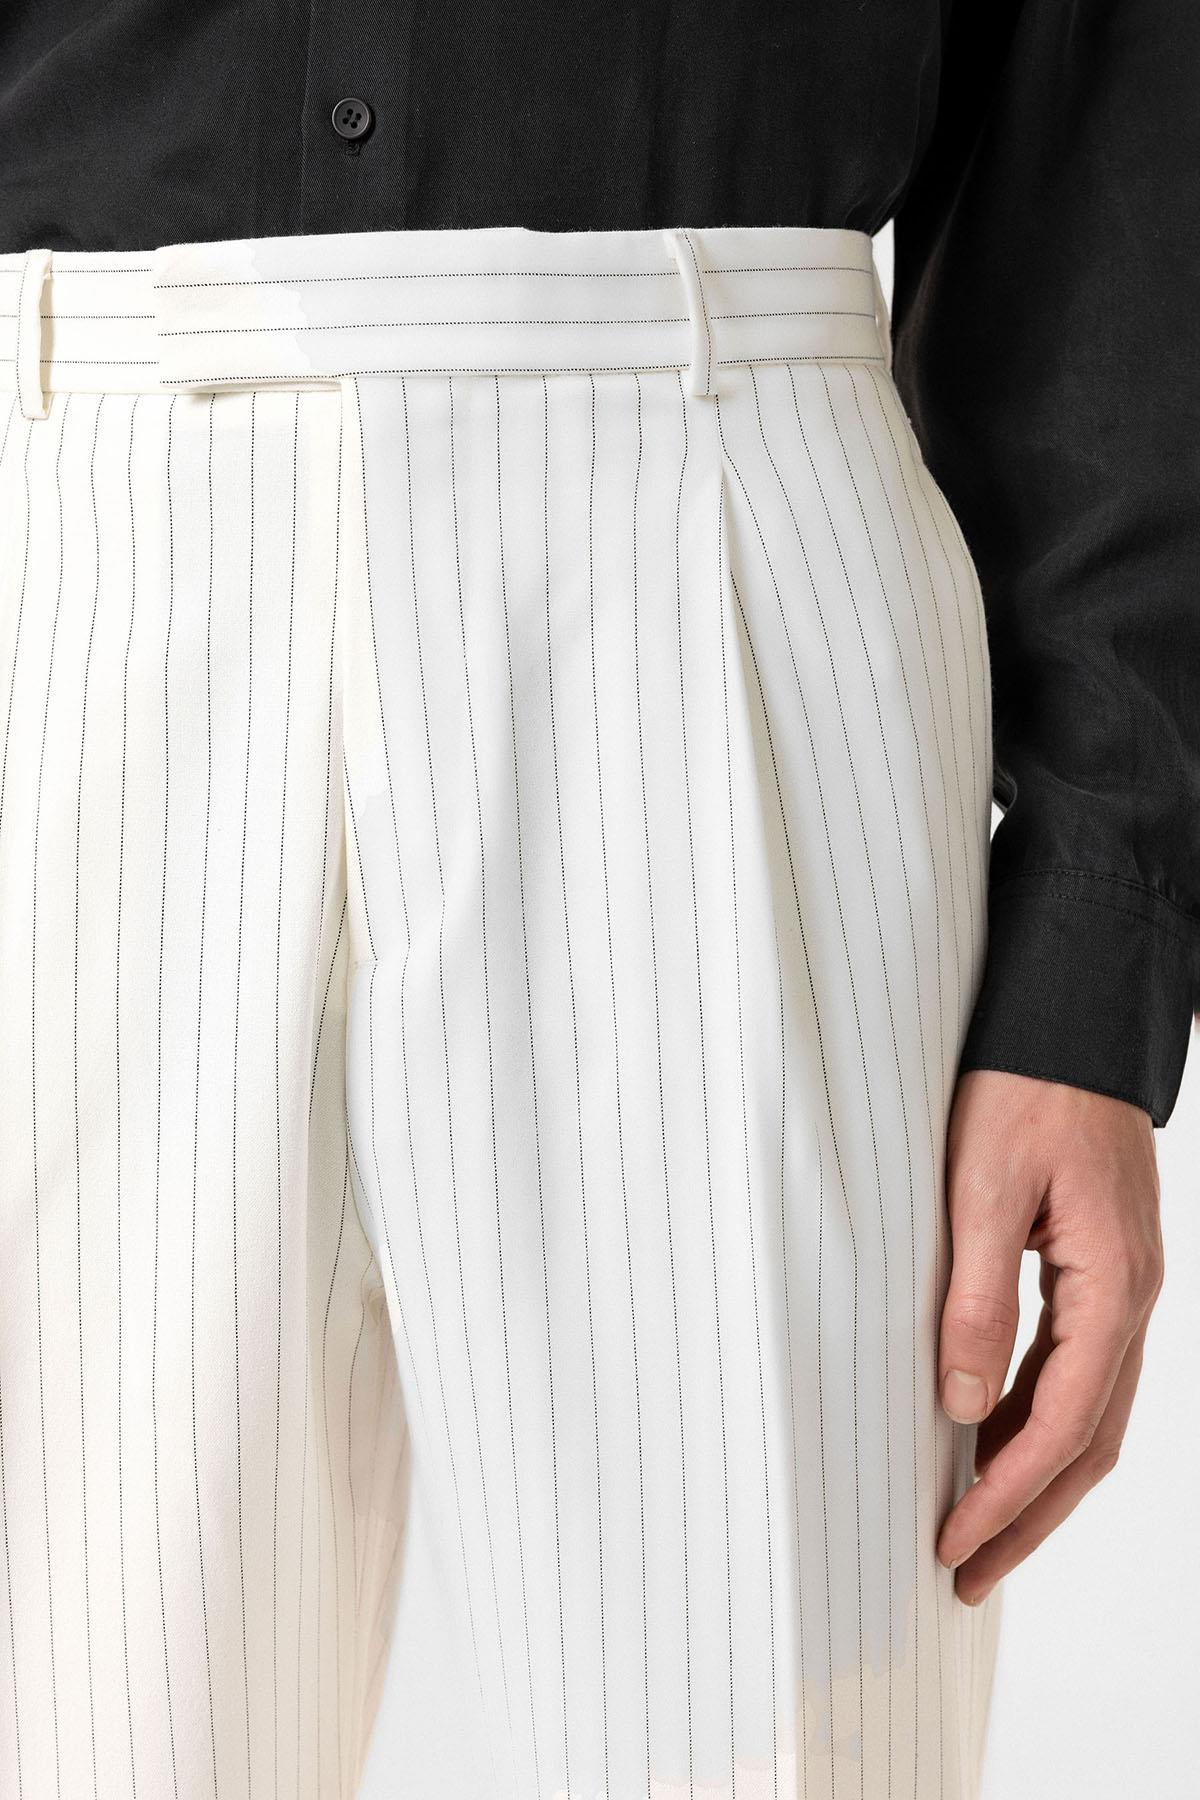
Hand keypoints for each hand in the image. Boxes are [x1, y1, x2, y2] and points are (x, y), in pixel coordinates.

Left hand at [935, 1068, 1163, 1604]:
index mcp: (1112, 1285)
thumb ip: (976, 1299)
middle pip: (1090, 1441)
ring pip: (1089, 1413)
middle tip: (965, 1574)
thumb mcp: (981, 1189)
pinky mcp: (1100, 1272)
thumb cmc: (1024, 1088)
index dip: (1008, 1494)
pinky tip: (993, 1441)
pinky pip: (1078, 1370)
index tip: (953, 1541)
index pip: (1064, 1423)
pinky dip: (1038, 1420)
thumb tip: (963, 1409)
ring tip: (976, 1529)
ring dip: (1035, 1476)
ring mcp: (1122, 1288)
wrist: (1068, 1022)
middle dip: (1029, 1515)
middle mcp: (1132, 1299)